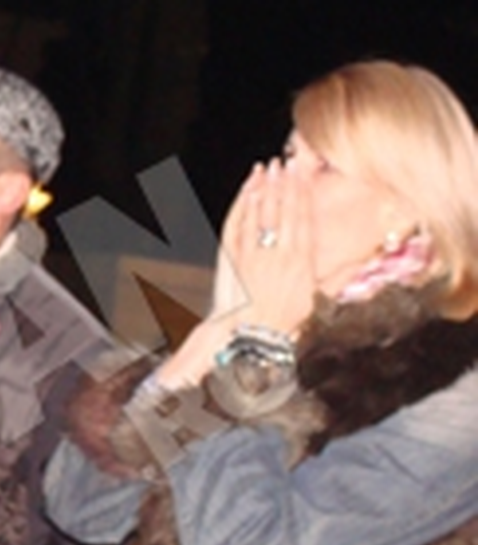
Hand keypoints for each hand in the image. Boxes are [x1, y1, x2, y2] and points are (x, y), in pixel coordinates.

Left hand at [221, 158, 317, 335]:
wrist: (255, 334)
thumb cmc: (287, 318)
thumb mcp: (317, 296)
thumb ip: (334, 273)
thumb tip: (356, 259)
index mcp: (302, 261)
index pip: (304, 217)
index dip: (303, 193)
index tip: (304, 173)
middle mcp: (280, 254)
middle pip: (283, 210)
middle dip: (284, 183)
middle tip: (285, 162)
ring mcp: (256, 255)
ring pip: (260, 214)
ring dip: (264, 189)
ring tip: (266, 168)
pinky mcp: (237, 260)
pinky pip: (240, 227)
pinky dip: (243, 207)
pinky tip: (247, 193)